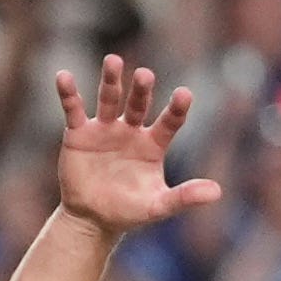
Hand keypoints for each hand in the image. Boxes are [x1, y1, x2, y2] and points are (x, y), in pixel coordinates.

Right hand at [55, 55, 222, 238]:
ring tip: (113, 61)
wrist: (92, 220)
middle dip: (141, 90)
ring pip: (109, 98)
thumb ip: (184, 197)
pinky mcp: (79, 133)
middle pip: (138, 104)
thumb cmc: (128, 211)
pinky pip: (74, 109)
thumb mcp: (157, 206)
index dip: (176, 109)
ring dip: (111, 80)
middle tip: (145, 76)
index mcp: (153, 144)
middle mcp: (131, 130)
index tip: (184, 94)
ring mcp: (105, 128)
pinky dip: (68, 93)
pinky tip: (63, 77)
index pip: (169, 121)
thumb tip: (217, 192)